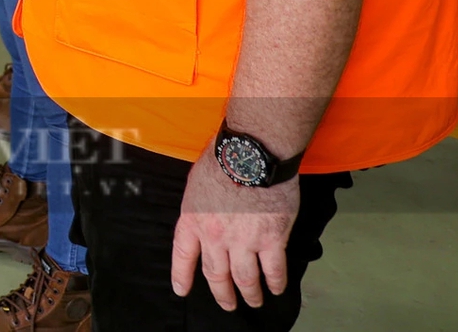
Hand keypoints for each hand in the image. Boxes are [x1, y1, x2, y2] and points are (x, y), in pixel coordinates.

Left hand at [171, 148, 299, 311]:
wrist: (250, 154)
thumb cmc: (223, 159)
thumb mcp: (196, 184)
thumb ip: (199, 207)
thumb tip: (205, 216)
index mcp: (192, 220)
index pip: (183, 255)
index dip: (181, 276)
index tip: (182, 290)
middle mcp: (214, 236)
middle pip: (216, 274)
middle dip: (222, 294)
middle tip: (227, 304)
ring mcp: (243, 241)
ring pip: (245, 279)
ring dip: (250, 294)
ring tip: (254, 301)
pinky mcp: (271, 240)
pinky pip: (274, 271)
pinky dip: (275, 283)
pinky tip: (276, 288)